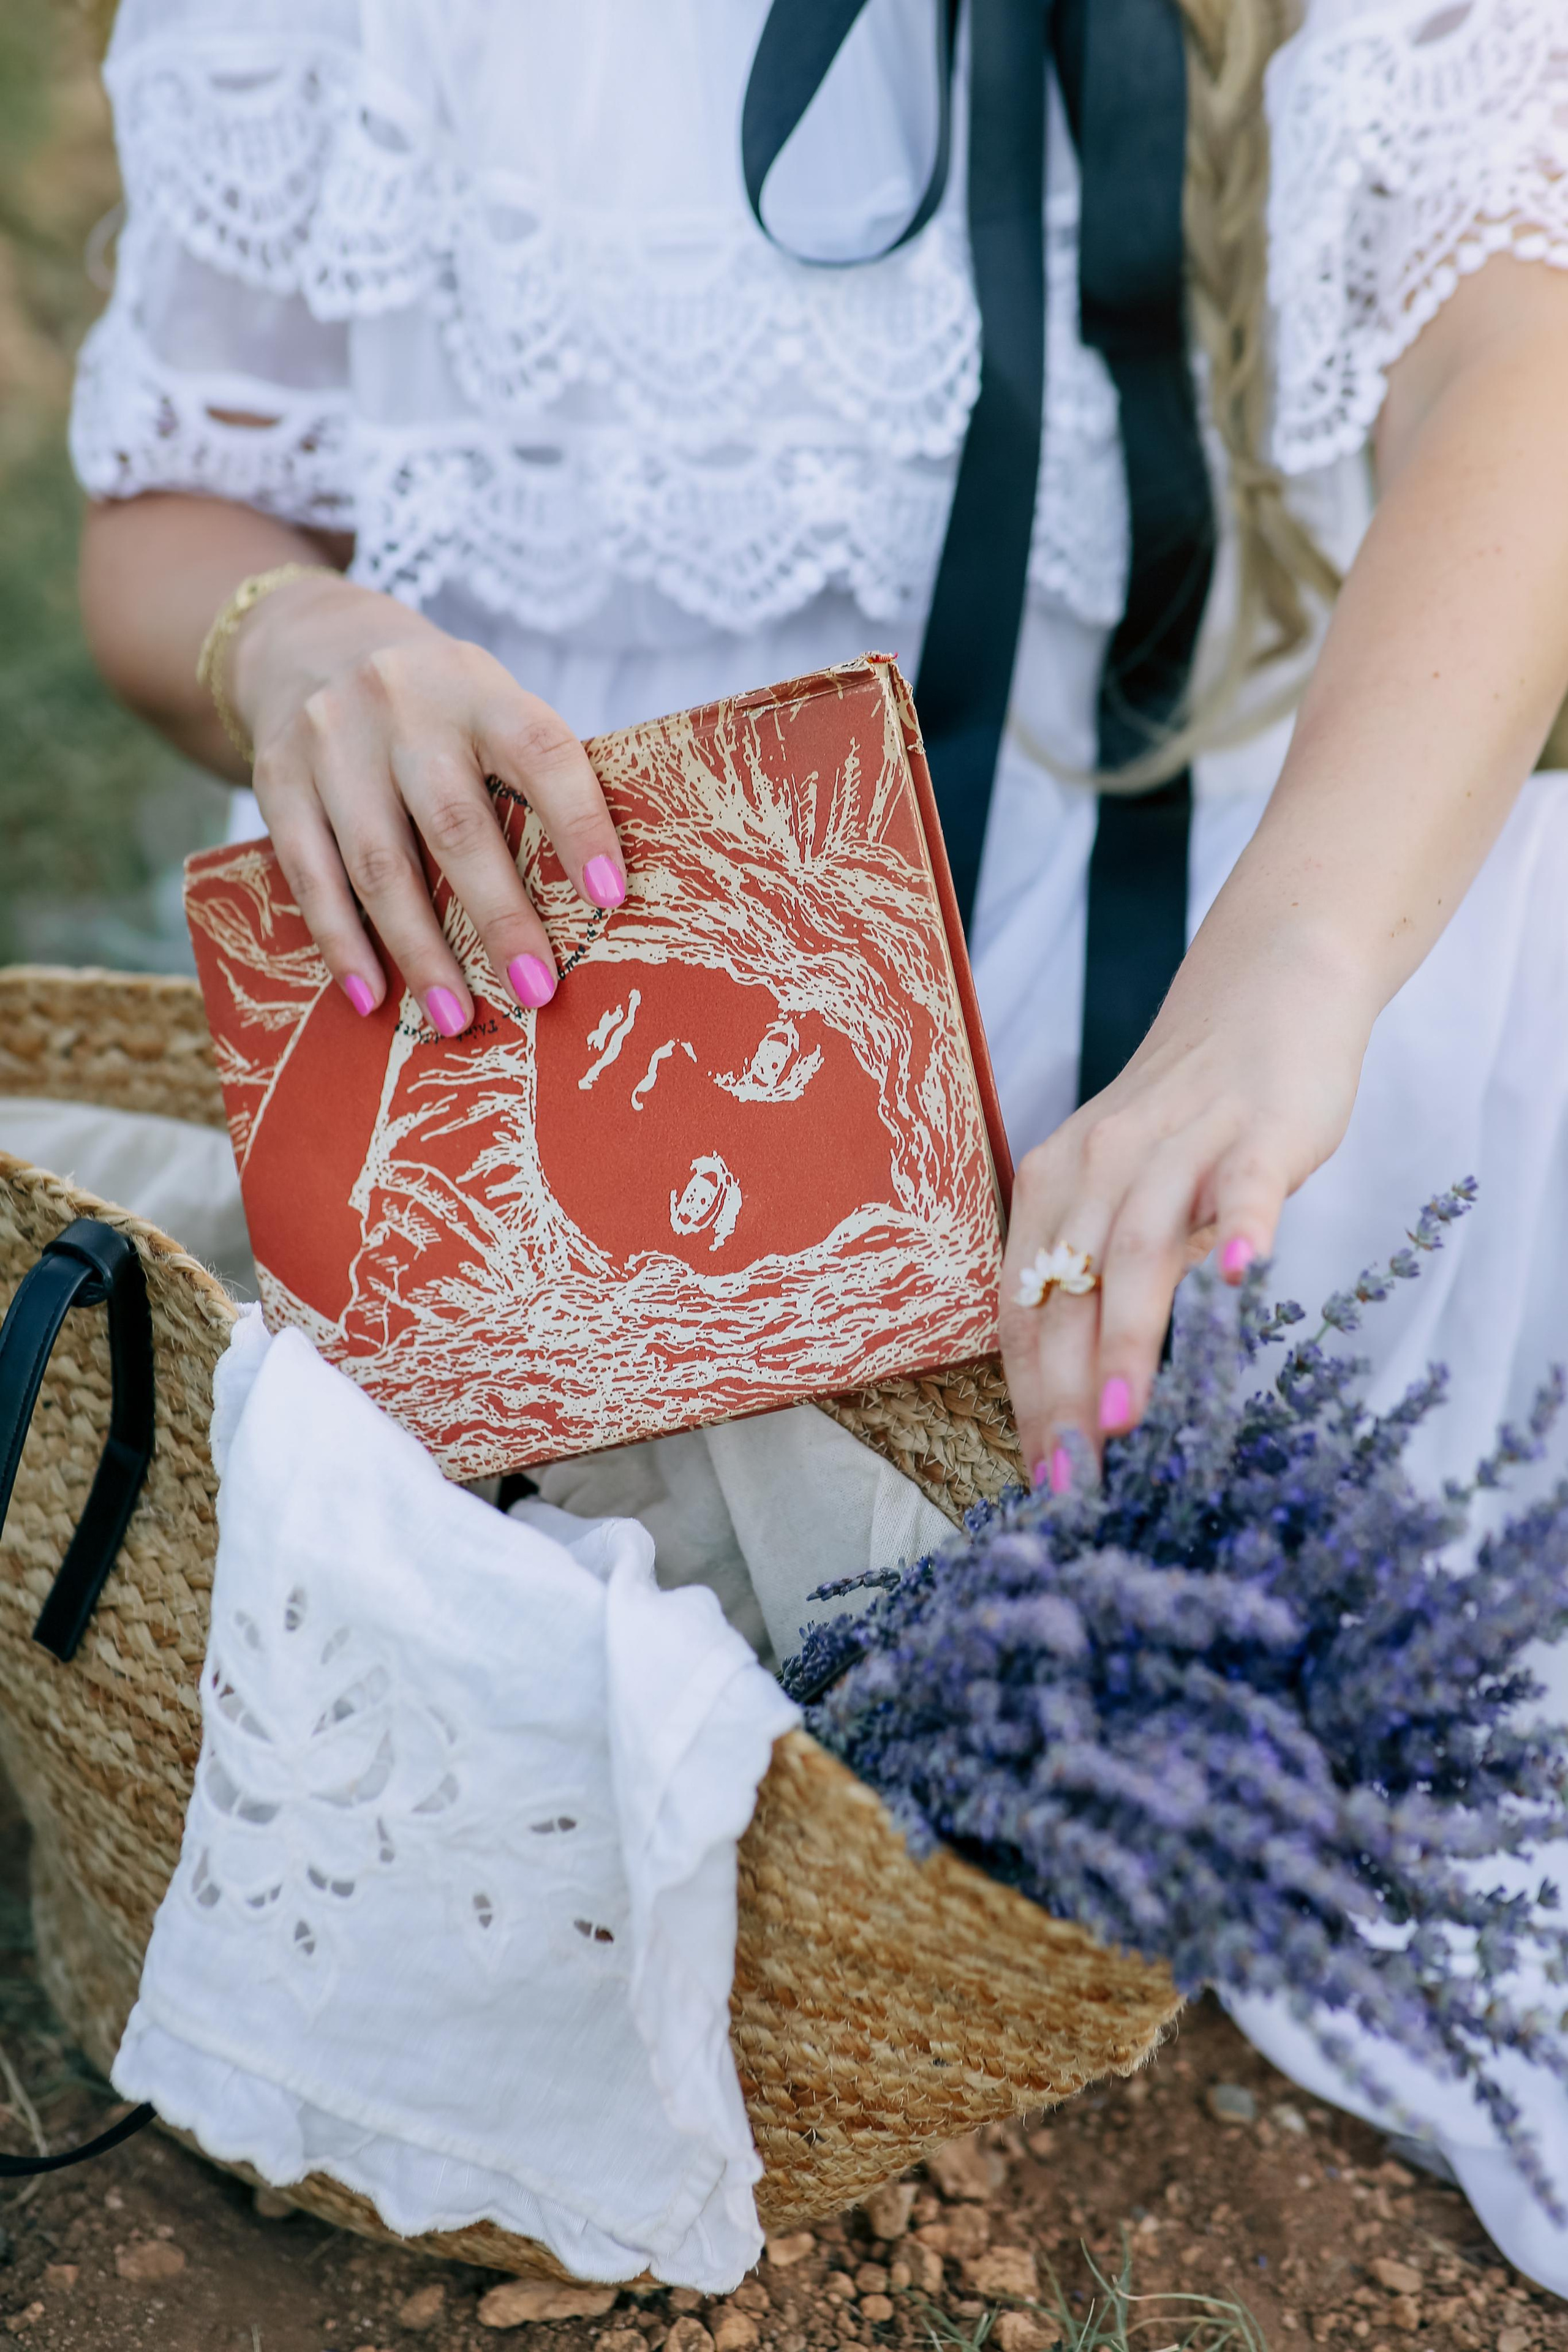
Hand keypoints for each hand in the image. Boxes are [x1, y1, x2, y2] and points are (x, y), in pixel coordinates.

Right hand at [231, 572, 624, 1032]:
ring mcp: (332, 741)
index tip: (610, 897)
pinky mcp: (278, 778)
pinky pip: (311, 875)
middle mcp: (402, 706)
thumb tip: (590, 903)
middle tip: (537, 991)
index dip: (579, 823)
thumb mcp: (485, 705)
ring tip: (454, 1017)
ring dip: (420, 951)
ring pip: (379, 863)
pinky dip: (343, 941)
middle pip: (456, 825)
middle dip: (500, 918)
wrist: (309, 643)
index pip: (540, 751)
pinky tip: (371, 995)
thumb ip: (527, 779)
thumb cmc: (434, 705)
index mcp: (477, 687)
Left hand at [998, 939, 1374, 1486]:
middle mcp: (1099, 1165)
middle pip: (1069, 1291)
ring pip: (1141, 1250)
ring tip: (1122, 1422)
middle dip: (1065, 1395)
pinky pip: (1243, 1186)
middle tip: (1072, 1481)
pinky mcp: (1257, 1130)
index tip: (1039, 1479)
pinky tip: (1242, 1282)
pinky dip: (1241, 1231)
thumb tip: (1077, 1395)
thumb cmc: (1186, 1118)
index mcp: (1053, 1187)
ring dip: (1128, 1340)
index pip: (1024, 1307)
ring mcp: (1179, 1144)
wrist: (1263, 997)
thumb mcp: (1119, 1189)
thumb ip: (1098, 1272)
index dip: (1027, 1396)